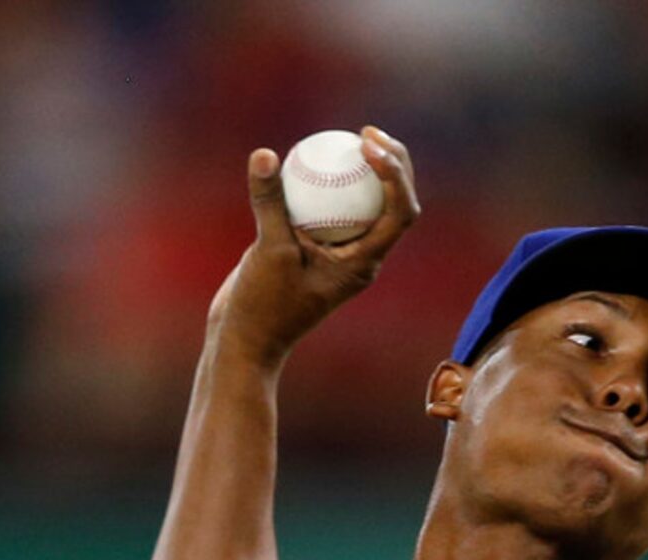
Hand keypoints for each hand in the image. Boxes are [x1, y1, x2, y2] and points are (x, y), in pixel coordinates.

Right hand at [209, 126, 419, 368]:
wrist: (247, 339)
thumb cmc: (263, 306)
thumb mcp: (267, 251)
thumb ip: (270, 202)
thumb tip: (264, 154)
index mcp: (364, 264)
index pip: (400, 214)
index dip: (395, 175)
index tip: (368, 147)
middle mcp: (361, 258)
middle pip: (395, 205)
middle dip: (394, 164)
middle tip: (368, 133)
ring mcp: (341, 254)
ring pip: (369, 205)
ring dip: (370, 170)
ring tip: (354, 136)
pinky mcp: (318, 249)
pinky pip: (334, 208)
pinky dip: (333, 182)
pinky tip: (314, 154)